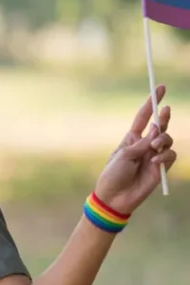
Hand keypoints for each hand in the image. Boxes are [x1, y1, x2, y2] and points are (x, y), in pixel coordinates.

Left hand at [93, 85, 176, 214]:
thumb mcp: (124, 155)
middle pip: (160, 126)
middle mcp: (144, 144)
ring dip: (163, 140)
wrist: (115, 197)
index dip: (152, 102)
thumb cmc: (113, 175)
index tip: (160, 87)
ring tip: (153, 148)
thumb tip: (157, 132)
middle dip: (164, 118)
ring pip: (168, 140)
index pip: (143, 117)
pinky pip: (170, 155)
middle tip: (165, 112)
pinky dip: (165, 156)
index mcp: (131, 138)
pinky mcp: (160, 168)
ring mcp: (154, 155)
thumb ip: (142, 143)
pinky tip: (155, 161)